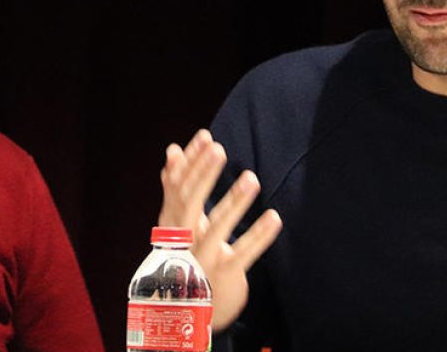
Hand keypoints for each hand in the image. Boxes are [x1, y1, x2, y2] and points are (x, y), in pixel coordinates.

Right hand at [159, 129, 282, 330]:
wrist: (188, 310)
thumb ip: (175, 187)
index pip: (177, 187)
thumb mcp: (178, 221)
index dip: (190, 162)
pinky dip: (259, 235)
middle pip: (189, 204)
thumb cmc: (187, 253)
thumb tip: (172, 149)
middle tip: (219, 148)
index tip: (206, 136)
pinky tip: (275, 216)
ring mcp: (202, 259)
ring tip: (252, 177)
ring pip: (216, 228)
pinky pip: (243, 253)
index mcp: (171, 223)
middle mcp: (182, 239)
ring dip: (233, 202)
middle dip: (203, 175)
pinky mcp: (224, 275)